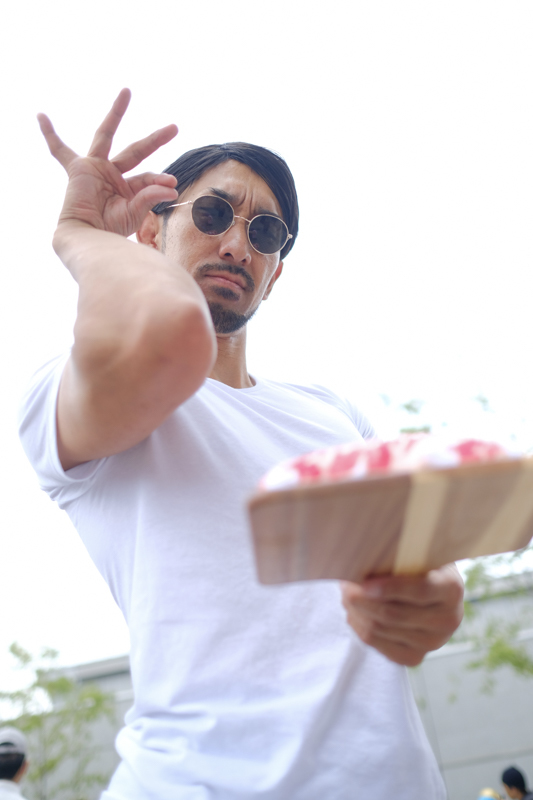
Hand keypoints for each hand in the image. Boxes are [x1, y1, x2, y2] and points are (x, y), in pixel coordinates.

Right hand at [37, 88, 178, 238]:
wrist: (88, 235)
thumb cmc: (110, 229)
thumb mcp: (135, 211)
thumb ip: (151, 195)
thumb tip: (173, 186)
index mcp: (129, 188)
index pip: (148, 177)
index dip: (159, 179)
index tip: (172, 183)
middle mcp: (113, 175)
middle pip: (137, 150)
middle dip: (155, 139)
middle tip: (175, 128)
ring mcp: (96, 168)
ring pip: (106, 134)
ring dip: (116, 113)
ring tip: (127, 91)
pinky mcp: (77, 168)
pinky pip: (58, 149)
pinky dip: (49, 134)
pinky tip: (41, 115)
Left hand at [341, 563, 463, 666]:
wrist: (431, 588)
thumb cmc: (417, 563)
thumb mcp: (415, 553)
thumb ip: (398, 556)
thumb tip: (362, 558)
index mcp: (452, 588)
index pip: (420, 591)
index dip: (389, 588)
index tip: (364, 583)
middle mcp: (448, 619)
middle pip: (394, 615)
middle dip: (362, 600)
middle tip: (344, 586)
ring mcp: (433, 642)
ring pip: (381, 630)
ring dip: (356, 612)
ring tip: (346, 595)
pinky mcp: (416, 657)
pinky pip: (378, 645)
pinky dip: (360, 627)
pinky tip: (354, 613)